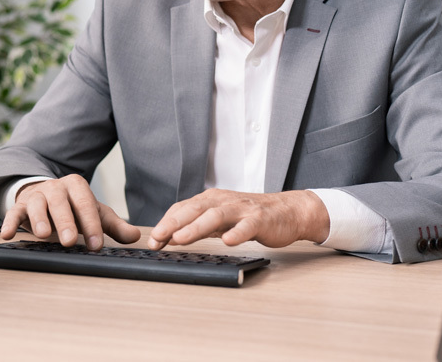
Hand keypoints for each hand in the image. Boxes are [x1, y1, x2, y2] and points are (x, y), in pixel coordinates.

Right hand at [1, 174, 140, 250]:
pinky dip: (9, 222)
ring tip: (43, 235)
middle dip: (66, 221)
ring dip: (39, 219)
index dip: (91, 224)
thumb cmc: (73, 208)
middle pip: (60, 202)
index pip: (86, 204)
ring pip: (37, 204)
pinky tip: (7, 235)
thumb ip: (113, 225)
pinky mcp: (20, 206)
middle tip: (70, 241)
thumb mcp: (93, 213)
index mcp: (77, 186)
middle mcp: (56, 188)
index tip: (96, 245)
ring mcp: (37, 196)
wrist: (46, 195)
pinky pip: (14, 213)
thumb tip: (135, 236)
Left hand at [147, 189, 329, 249]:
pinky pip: (247, 226)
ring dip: (196, 227)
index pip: (183, 208)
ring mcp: (241, 210)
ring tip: (181, 239)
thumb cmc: (250, 216)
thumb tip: (171, 237)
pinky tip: (228, 241)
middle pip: (194, 209)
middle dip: (174, 223)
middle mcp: (223, 201)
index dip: (166, 223)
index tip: (153, 240)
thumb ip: (198, 226)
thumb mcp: (220, 219)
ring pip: (216, 216)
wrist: (288, 211)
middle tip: (158, 237)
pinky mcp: (260, 220)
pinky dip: (236, 233)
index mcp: (211, 200)